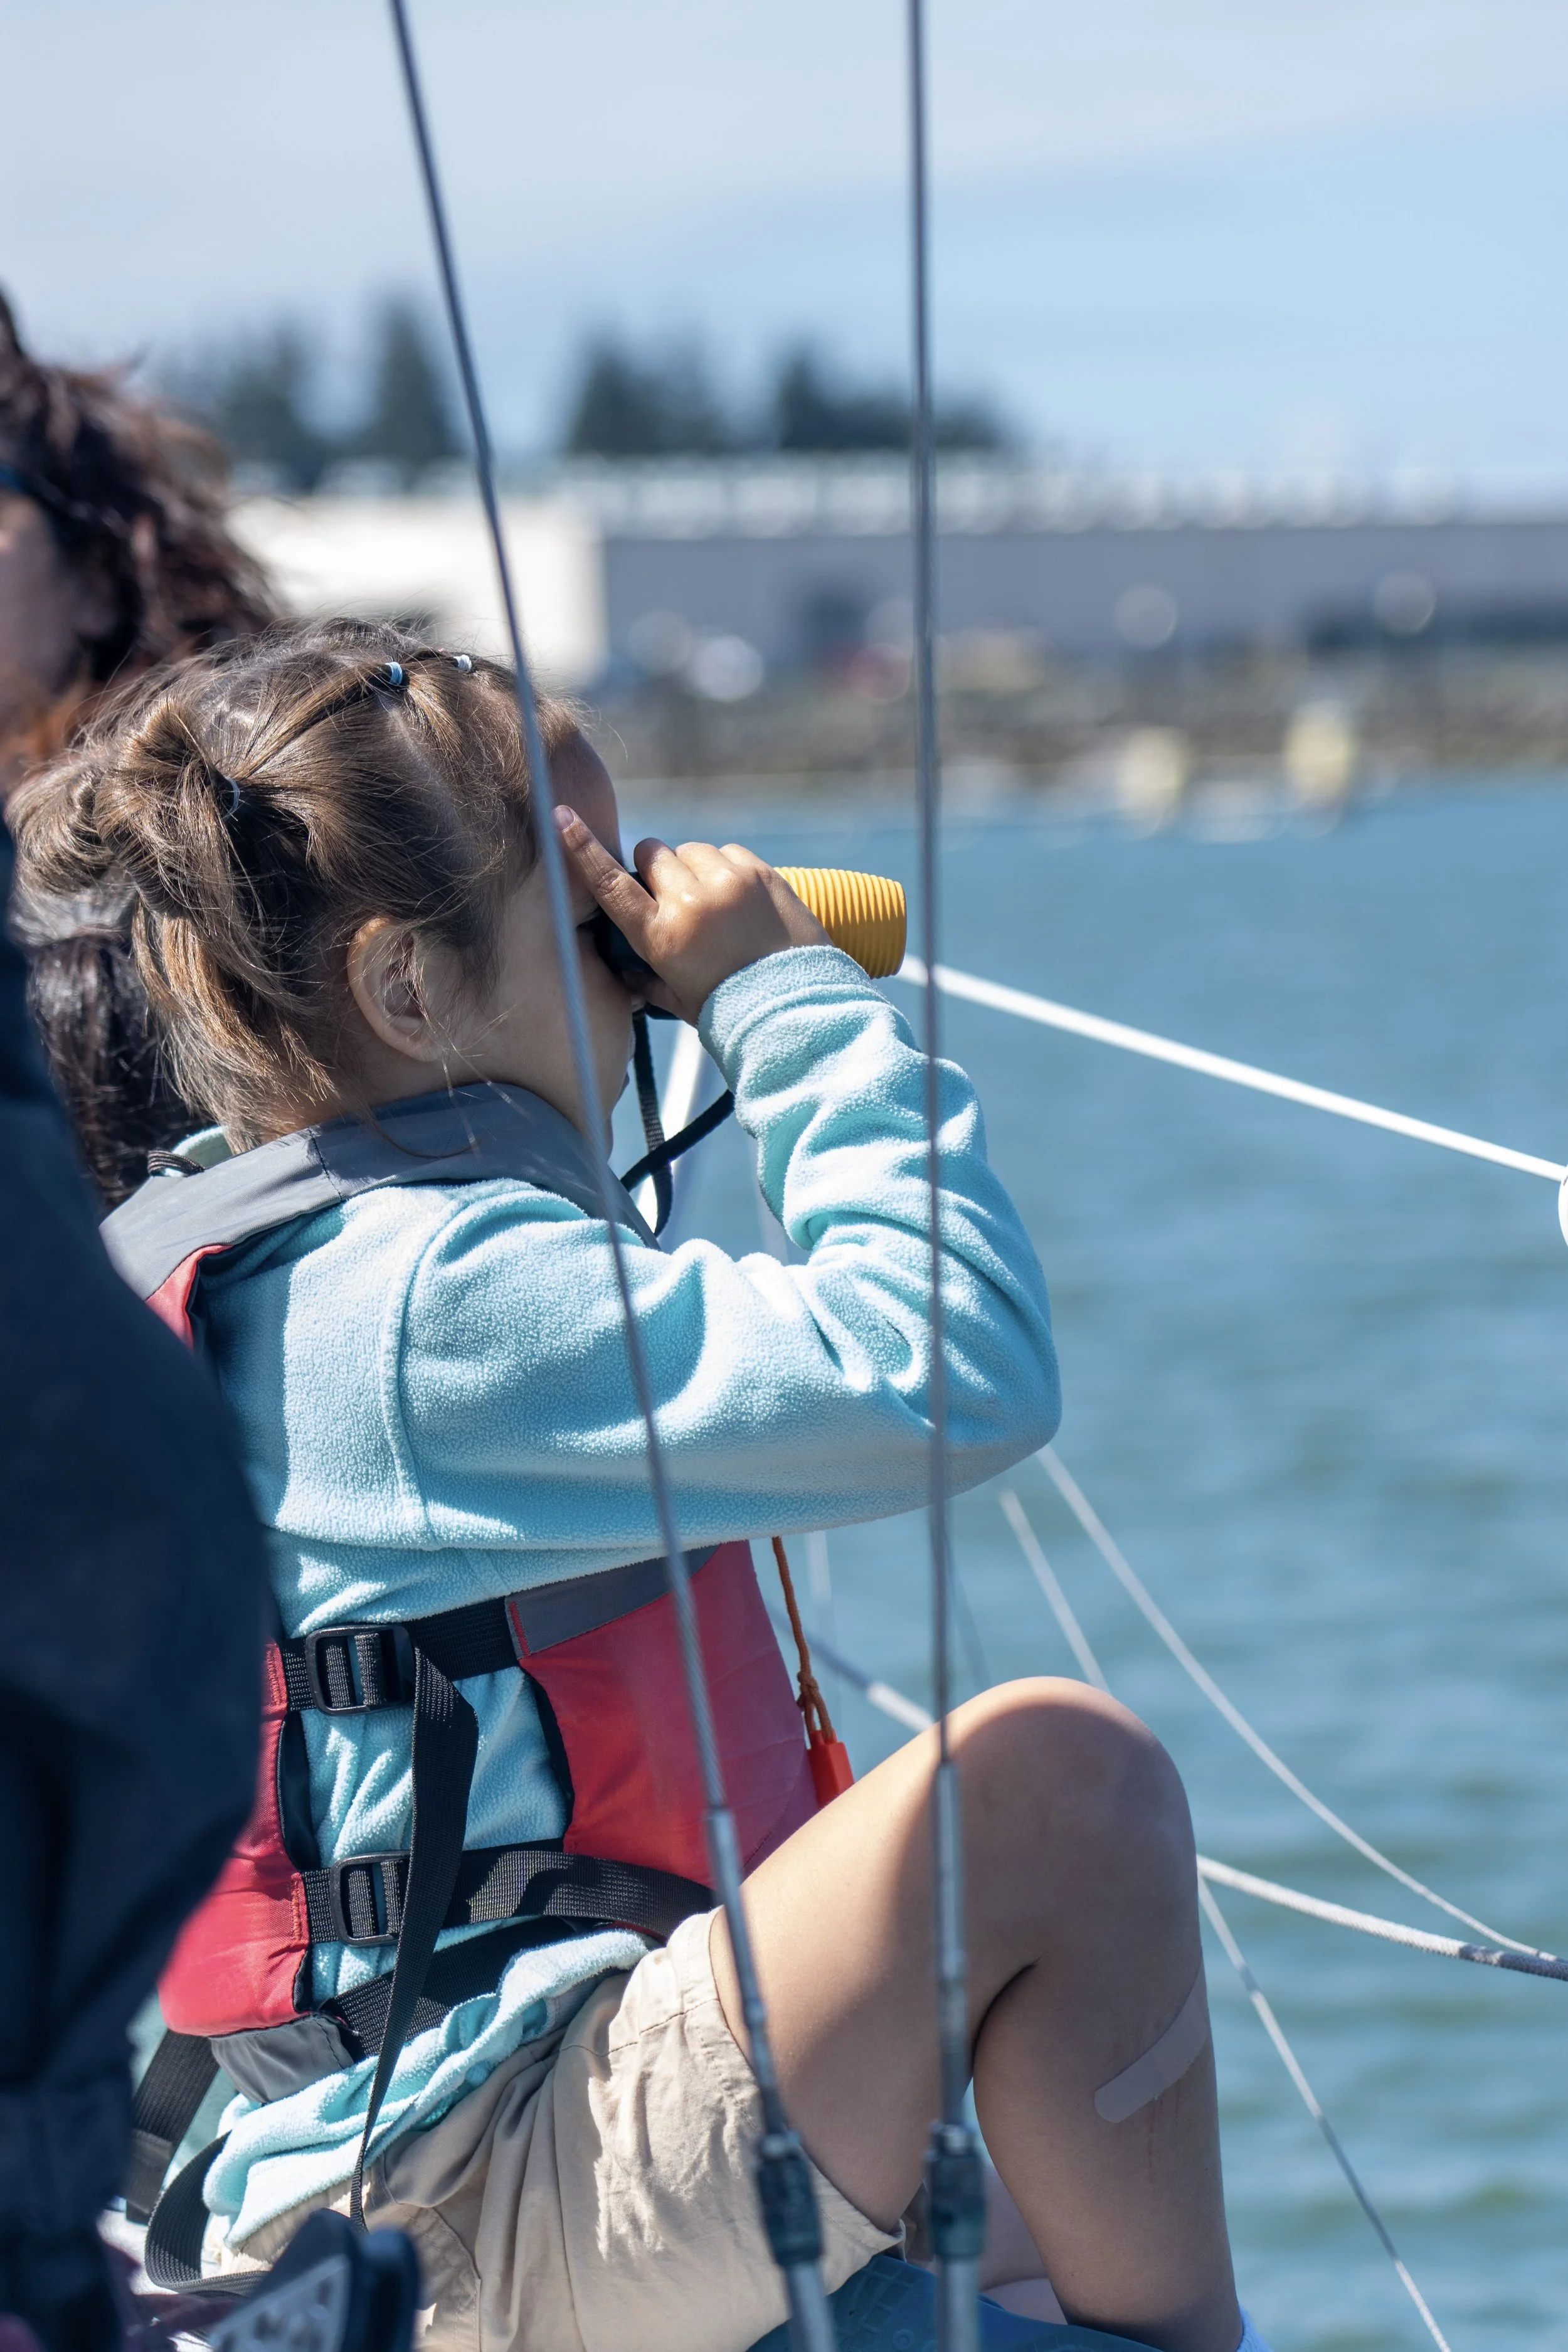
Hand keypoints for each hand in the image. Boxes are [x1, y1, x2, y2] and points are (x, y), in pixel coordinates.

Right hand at [555, 810, 829, 1022]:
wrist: (795, 1006)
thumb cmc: (731, 1010)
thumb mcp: (680, 1002)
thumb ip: (647, 983)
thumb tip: (624, 973)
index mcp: (659, 935)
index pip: (611, 883)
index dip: (582, 848)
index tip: (562, 816)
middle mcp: (688, 902)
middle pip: (653, 855)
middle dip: (657, 871)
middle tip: (676, 899)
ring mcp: (726, 883)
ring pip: (691, 850)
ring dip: (694, 869)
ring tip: (715, 905)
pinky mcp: (759, 873)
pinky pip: (728, 852)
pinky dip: (727, 870)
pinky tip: (739, 900)